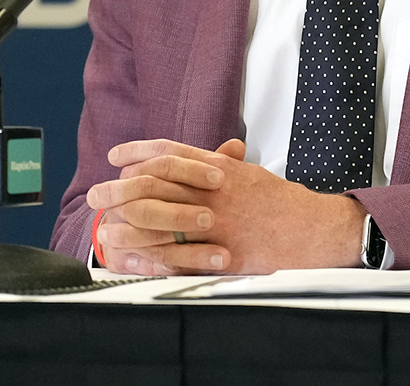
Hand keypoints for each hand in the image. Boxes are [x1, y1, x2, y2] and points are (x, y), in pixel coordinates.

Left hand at [85, 138, 366, 275]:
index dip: (138, 152)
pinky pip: (180, 255)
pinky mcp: (223, 253)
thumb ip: (221, 164)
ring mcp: (217, 223)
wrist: (312, 229)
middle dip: (120, 189)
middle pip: (155, 184)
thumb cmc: (280, 201)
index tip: (115, 156)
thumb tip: (196, 155)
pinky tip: (134, 257)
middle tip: (96, 192)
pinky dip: (152, 256)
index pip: (170, 153)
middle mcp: (214, 192)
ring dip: (127, 224)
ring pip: (160, 220)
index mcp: (220, 168)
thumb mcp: (249, 174)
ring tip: (104, 227)